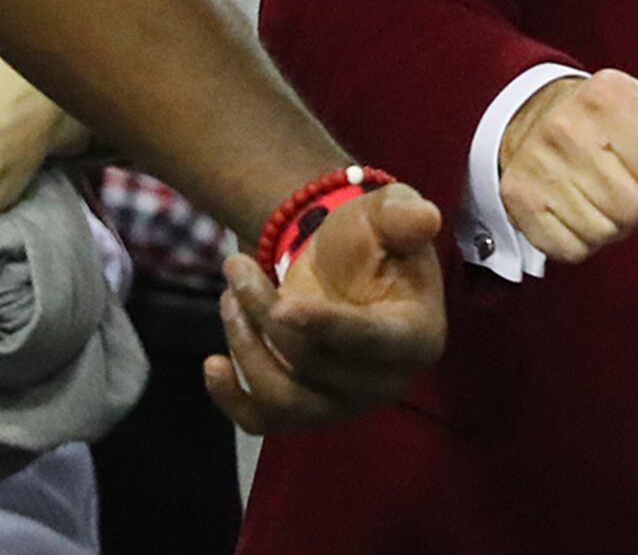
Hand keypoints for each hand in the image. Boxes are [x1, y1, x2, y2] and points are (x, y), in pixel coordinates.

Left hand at [204, 180, 445, 432]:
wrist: (347, 269)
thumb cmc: (372, 240)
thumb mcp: (386, 215)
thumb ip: (402, 214)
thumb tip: (425, 216)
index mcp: (417, 336)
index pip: (370, 341)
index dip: (327, 326)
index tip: (282, 306)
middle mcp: (387, 383)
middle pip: (313, 362)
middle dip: (265, 311)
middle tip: (236, 265)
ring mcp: (346, 406)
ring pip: (284, 397)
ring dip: (245, 346)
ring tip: (229, 296)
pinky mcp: (308, 416)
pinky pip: (265, 423)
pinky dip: (231, 400)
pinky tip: (212, 364)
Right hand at [496, 69, 637, 265]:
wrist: (546, 121)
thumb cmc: (632, 131)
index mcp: (614, 94)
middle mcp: (567, 122)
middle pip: (637, 208)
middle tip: (636, 187)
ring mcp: (536, 160)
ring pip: (605, 233)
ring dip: (618, 227)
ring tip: (608, 195)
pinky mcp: (517, 197)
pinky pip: (572, 250)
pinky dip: (586, 241)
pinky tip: (581, 208)